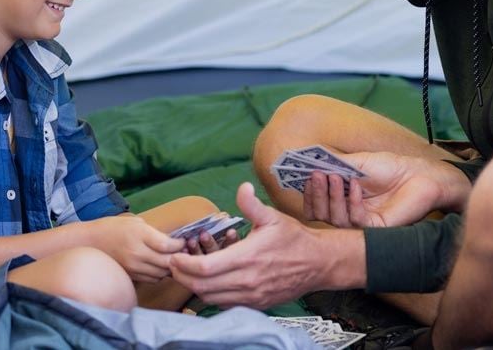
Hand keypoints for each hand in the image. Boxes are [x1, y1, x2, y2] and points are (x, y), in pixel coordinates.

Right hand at [89, 215, 184, 282]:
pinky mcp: (130, 276)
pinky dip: (159, 274)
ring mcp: (133, 267)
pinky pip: (152, 279)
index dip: (180, 244)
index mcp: (139, 235)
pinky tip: (159, 265)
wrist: (89, 242)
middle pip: (167, 262)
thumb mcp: (136, 222)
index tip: (183, 241)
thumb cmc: (114, 228)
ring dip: (170, 267)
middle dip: (179, 257)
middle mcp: (137, 253)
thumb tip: (173, 241)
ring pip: (161, 273)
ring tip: (172, 258)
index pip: (168, 245)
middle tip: (184, 251)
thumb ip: (154, 233)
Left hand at [170, 183, 361, 307]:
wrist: (318, 263)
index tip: (174, 255)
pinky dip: (211, 294)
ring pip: (210, 298)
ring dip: (195, 286)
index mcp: (247, 258)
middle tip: (175, 264)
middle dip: (182, 276)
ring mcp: (251, 296)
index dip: (183, 264)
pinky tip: (210, 280)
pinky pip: (224, 304)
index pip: (203, 269)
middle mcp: (246, 281)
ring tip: (190, 271)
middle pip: (201, 287)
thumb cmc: (294, 239)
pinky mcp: (256, 304)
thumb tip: (242, 187)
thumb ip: (251, 204)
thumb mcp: (272, 217)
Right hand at [302, 151, 469, 227]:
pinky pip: (355, 220)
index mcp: (341, 200)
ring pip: (334, 220)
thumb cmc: (388, 167)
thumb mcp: (355, 162)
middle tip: (316, 175)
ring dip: (331, 196)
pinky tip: (356, 185)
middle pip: (320, 215)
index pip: (316, 205)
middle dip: (316, 195)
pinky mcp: (375, 228)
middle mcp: (348, 214)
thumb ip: (332, 166)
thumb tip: (307, 165)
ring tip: (335, 176)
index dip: (309, 193)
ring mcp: (361, 223)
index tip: (306, 175)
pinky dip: (352, 201)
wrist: (417, 173)